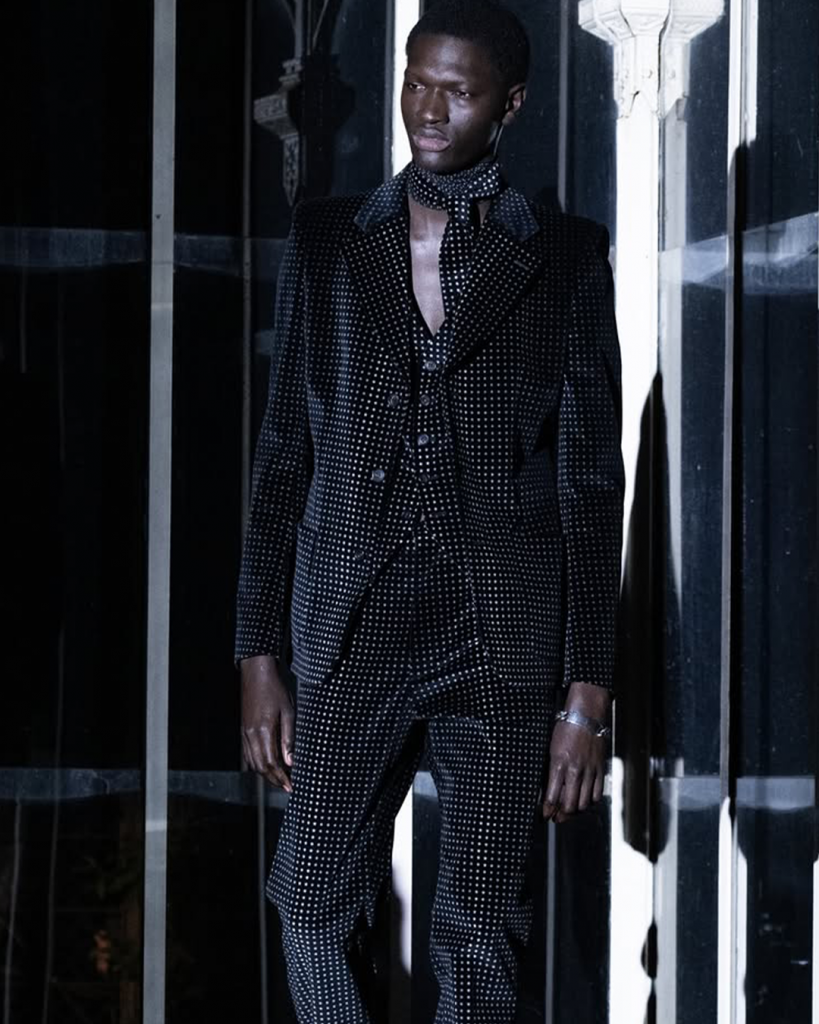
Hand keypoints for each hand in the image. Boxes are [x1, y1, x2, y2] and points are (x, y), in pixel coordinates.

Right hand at [240, 656, 294, 791]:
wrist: (256, 673)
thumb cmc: (275, 690)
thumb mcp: (288, 712)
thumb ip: (288, 738)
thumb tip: (290, 762)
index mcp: (262, 731)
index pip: (270, 763)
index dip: (280, 778)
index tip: (291, 787)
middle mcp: (250, 736)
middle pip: (260, 767)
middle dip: (274, 779)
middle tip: (288, 787)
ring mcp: (245, 733)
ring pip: (253, 763)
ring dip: (266, 774)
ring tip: (280, 779)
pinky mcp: (244, 730)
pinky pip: (248, 754)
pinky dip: (258, 764)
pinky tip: (268, 765)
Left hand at [541, 681, 610, 822]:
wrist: (586, 715)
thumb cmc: (565, 728)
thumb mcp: (551, 748)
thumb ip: (551, 769)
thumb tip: (549, 788)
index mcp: (558, 763)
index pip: (552, 795)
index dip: (548, 809)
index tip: (545, 814)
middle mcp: (574, 769)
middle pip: (569, 804)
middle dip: (561, 815)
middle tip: (556, 818)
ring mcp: (589, 770)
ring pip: (584, 802)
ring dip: (575, 810)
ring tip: (569, 812)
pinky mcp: (600, 768)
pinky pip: (597, 793)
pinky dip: (590, 801)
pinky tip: (584, 800)